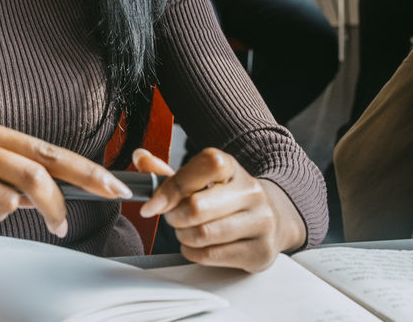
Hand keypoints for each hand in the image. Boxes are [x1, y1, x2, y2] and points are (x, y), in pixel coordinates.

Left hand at [134, 147, 305, 271]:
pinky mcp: (260, 251)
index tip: (152, 206)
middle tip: (174, 218)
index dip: (171, 188)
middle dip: (175, 217)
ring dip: (183, 237)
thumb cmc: (227, 198)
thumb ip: (168, 173)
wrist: (272, 218)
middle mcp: (250, 191)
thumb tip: (140, 156)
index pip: (202, 167)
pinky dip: (194, 253)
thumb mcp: (201, 180)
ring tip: (186, 232)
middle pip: (197, 207)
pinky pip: (212, 255)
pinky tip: (198, 246)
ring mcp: (260, 222)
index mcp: (231, 167)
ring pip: (203, 234)